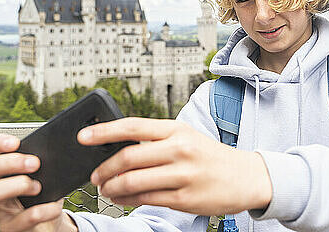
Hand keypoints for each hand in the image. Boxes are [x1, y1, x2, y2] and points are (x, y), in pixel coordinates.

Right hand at [0, 134, 73, 231]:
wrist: (43, 223)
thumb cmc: (38, 195)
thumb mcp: (36, 177)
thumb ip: (33, 164)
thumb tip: (50, 145)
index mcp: (0, 176)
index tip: (15, 143)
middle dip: (10, 163)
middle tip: (34, 163)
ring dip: (20, 185)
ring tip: (38, 186)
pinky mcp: (10, 227)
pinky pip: (25, 217)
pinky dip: (45, 209)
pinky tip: (55, 207)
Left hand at [78, 118, 271, 215]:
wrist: (245, 177)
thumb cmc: (210, 156)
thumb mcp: (187, 137)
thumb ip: (156, 140)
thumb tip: (118, 146)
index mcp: (177, 130)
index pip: (134, 126)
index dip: (104, 131)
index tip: (83, 136)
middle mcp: (180, 149)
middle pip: (128, 157)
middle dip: (103, 169)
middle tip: (95, 175)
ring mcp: (183, 175)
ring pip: (132, 182)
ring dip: (111, 188)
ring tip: (106, 190)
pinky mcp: (184, 198)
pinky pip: (145, 200)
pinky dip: (127, 201)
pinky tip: (123, 200)